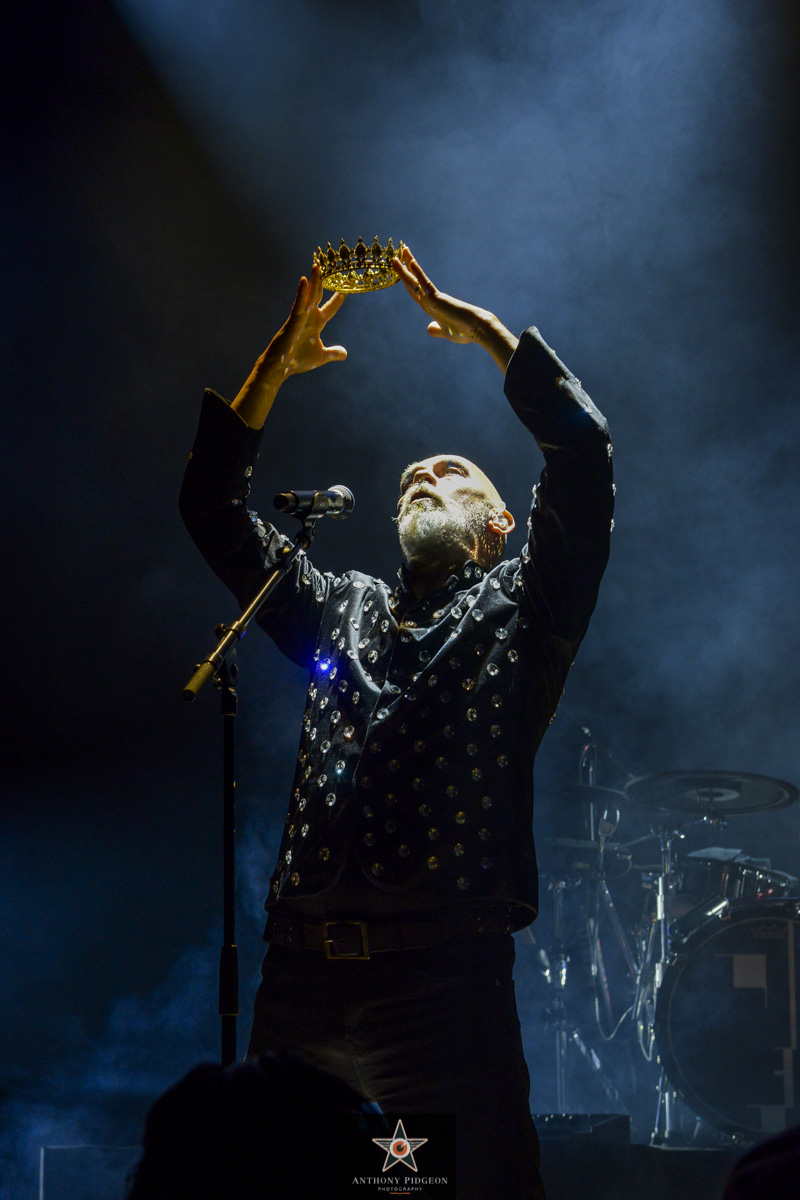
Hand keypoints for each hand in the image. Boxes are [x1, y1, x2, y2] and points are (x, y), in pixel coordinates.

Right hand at [268, 263, 346, 376]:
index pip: (331, 307)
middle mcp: (309, 316)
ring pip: (309, 295)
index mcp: (317, 323)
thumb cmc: (298, 360)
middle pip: (319, 294)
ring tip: (317, 265)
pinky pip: (298, 304)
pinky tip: (304, 280)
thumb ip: (333, 353)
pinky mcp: (292, 321)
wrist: (282, 368)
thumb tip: (344, 354)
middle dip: (325, 281)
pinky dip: (301, 292)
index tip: (348, 285)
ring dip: (313, 280)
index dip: (339, 297)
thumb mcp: (322, 356)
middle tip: (333, 266)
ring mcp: (301, 317)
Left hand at [392, 246, 517, 370]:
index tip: (402, 269)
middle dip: (405, 268)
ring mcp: (434, 298)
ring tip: (401, 250)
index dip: (407, 280)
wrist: (478, 329)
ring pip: (415, 280)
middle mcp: (431, 300)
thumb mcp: (446, 332)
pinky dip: (418, 273)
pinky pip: (425, 284)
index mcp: (432, 307)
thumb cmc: (465, 332)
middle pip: (413, 282)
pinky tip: (411, 263)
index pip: (415, 291)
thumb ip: (437, 330)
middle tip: (398, 253)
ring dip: (406, 266)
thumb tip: (429, 328)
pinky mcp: (438, 299)